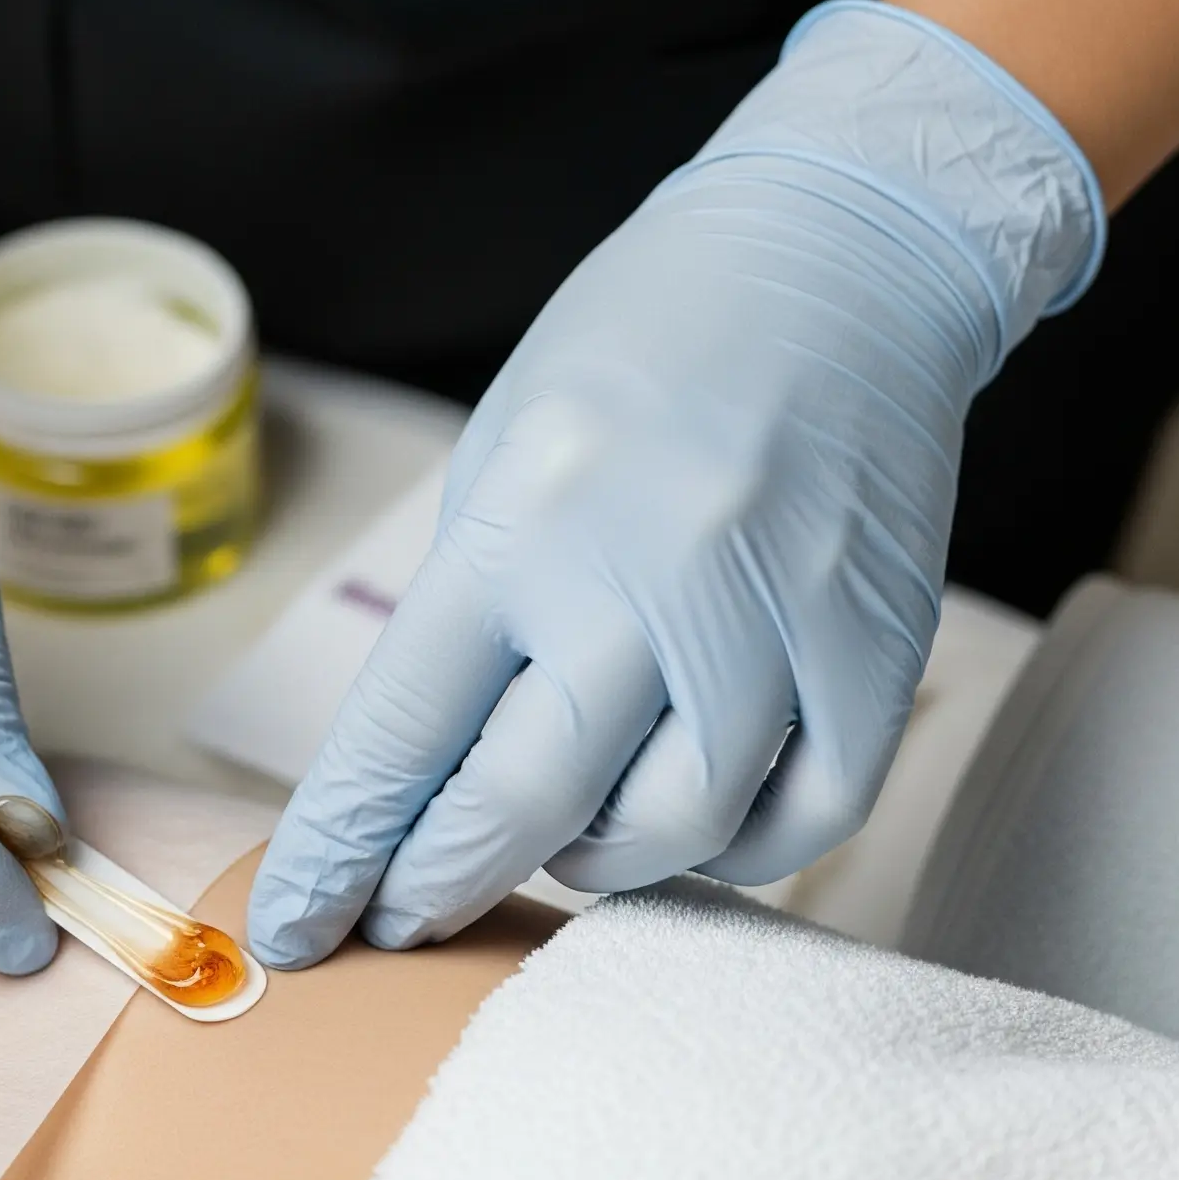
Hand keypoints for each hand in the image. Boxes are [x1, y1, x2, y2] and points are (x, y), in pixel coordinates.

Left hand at [249, 0, 1102, 965]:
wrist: (842, 252)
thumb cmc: (642, 347)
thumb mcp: (504, 452)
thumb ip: (472, 616)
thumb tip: (427, 783)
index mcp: (521, 513)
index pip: (402, 732)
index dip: (339, 852)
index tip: (297, 928)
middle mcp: (645, 567)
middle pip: (525, 804)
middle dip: (441, 886)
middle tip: (405, 918)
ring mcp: (773, 609)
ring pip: (672, 831)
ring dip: (593, 867)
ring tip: (560, 843)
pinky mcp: (881, 638)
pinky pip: (805, 815)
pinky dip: (732, 853)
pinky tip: (687, 827)